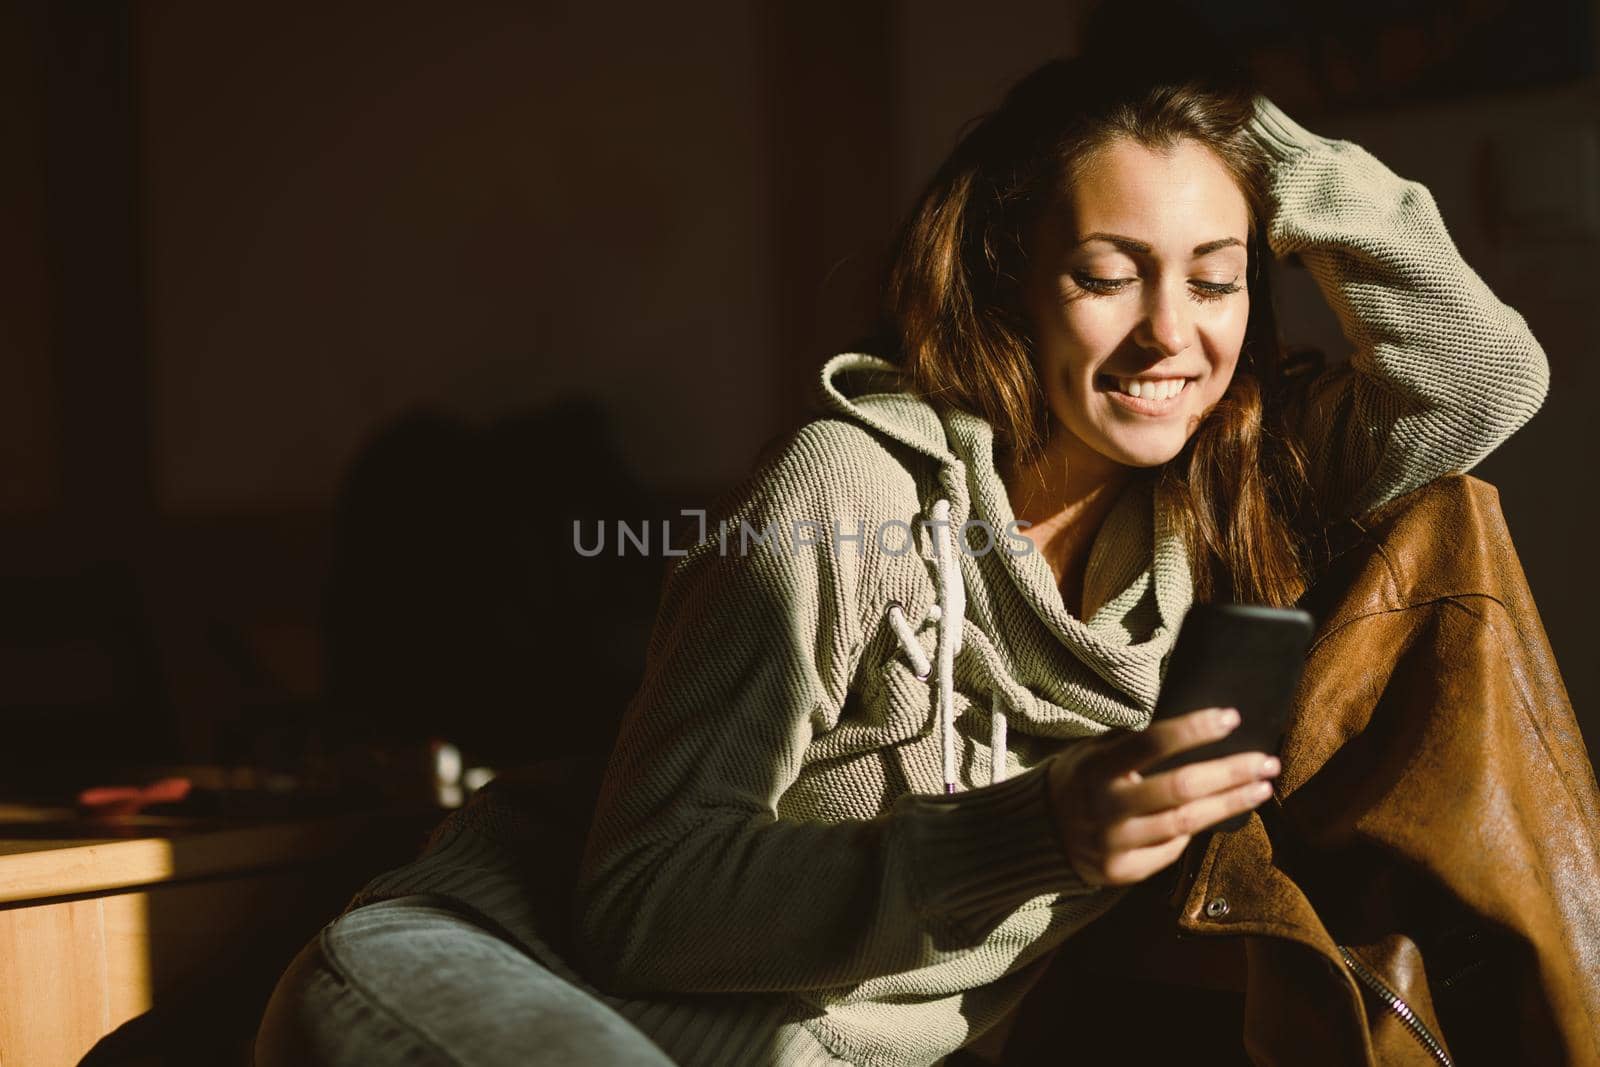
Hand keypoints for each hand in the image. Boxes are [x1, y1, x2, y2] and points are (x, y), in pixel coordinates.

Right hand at [1044, 707, 1278, 886]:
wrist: (1038, 835)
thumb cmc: (1077, 781)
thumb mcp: (1091, 752)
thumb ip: (1131, 744)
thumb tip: (1192, 729)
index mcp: (1096, 768)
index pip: (1152, 743)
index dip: (1194, 730)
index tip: (1232, 718)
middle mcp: (1105, 807)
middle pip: (1181, 787)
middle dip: (1231, 772)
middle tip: (1267, 762)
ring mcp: (1114, 843)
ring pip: (1187, 823)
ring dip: (1231, 804)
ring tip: (1261, 789)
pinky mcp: (1123, 871)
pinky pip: (1172, 851)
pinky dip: (1195, 832)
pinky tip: (1216, 815)